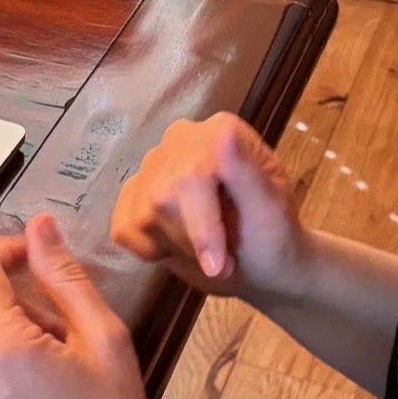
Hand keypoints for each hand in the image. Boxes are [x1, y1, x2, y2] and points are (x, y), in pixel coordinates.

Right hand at [111, 112, 311, 300]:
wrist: (259, 264)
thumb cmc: (273, 238)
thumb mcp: (271, 211)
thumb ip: (247, 172)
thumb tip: (223, 132)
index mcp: (218, 132)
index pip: (191, 174)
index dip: (202, 225)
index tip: (218, 265)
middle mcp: (179, 138)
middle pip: (162, 197)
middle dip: (191, 242)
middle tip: (223, 264)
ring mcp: (152, 165)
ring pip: (142, 216)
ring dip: (176, 247)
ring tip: (206, 252)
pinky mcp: (133, 194)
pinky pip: (124, 228)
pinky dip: (151, 249)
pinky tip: (179, 246)